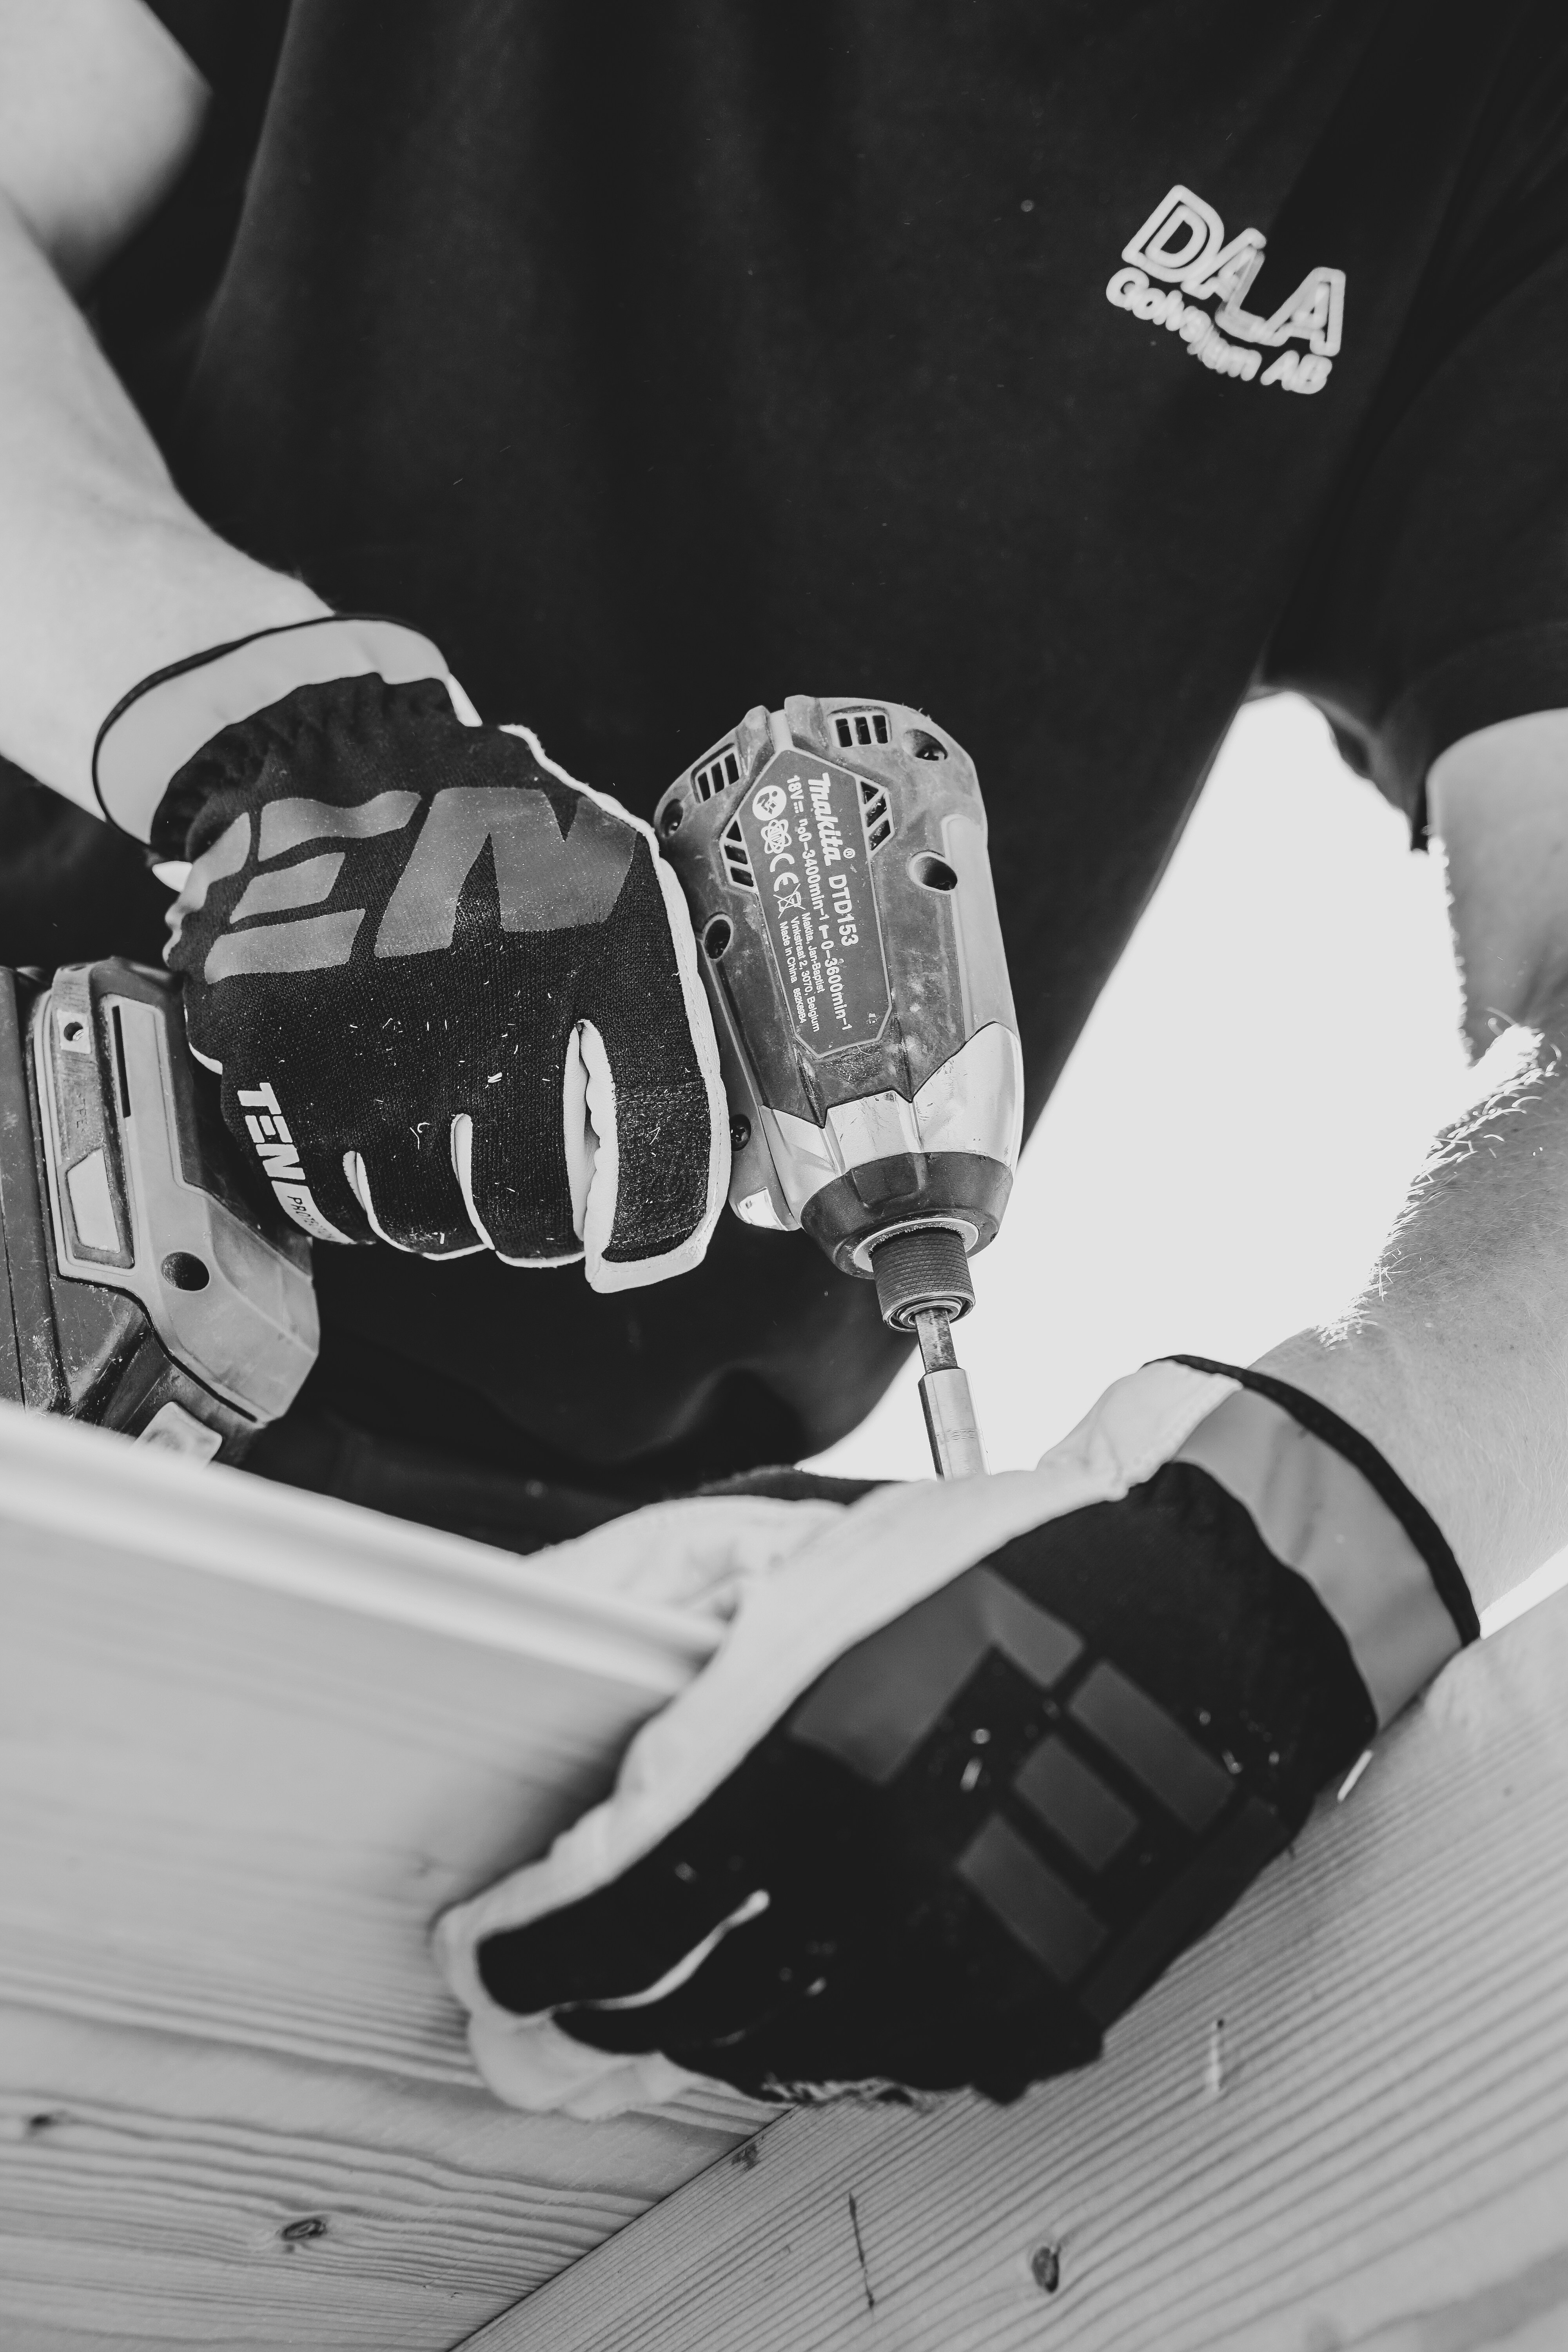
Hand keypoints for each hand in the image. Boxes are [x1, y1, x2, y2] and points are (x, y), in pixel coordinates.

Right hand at [98, 621, 726, 1281]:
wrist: (323, 766)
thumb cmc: (489, 834)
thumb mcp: (614, 883)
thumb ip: (665, 1008)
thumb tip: (706, 1145)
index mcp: (596, 960)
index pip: (655, 1139)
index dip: (659, 1223)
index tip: (640, 1247)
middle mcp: (485, 1024)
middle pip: (530, 1213)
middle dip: (543, 1226)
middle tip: (538, 1201)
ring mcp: (372, 1059)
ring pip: (428, 1223)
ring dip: (451, 1217)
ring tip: (453, 1159)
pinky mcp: (274, 1075)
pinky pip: (331, 1200)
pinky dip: (361, 1198)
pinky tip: (378, 1145)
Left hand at [436, 1358, 1475, 2116]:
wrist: (1195, 1626)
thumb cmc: (999, 1570)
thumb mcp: (802, 1552)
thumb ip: (648, 1607)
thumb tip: (528, 1658)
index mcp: (807, 1757)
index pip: (605, 1907)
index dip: (517, 1945)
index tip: (476, 1950)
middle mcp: (874, 1884)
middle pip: (658, 2008)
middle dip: (558, 2022)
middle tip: (511, 2012)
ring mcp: (952, 1966)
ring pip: (750, 2053)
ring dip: (665, 2037)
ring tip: (616, 2013)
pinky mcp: (1014, 2014)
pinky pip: (855, 2058)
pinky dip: (784, 2038)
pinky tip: (756, 1995)